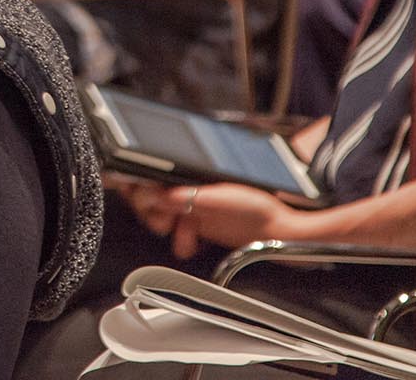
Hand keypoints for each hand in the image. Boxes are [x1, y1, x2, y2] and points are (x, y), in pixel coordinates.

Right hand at [127, 180, 307, 257]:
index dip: (142, 182)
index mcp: (192, 172)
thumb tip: (162, 195)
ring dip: (163, 225)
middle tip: (162, 221)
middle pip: (151, 193)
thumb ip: (191, 197)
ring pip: (161, 214)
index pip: (155, 172)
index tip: (138, 194)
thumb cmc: (258, 206)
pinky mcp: (199, 223)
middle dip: (149, 208)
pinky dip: (180, 240)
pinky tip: (190, 243)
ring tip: (179, 234)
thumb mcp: (222, 198)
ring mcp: (193, 204)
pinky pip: (177, 231)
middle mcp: (190, 185)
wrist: (278, 231)